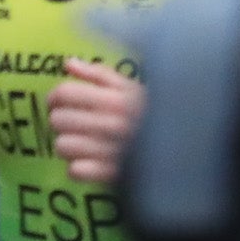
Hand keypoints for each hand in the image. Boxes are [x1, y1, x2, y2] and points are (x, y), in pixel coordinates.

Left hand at [45, 58, 145, 186]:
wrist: (183, 148)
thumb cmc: (152, 114)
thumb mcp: (131, 88)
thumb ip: (99, 74)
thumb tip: (69, 64)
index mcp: (115, 99)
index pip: (64, 94)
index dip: (55, 97)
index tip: (58, 102)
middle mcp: (111, 124)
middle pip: (58, 120)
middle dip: (63, 121)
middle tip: (74, 124)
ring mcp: (110, 151)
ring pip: (62, 146)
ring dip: (69, 145)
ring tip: (82, 144)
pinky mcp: (111, 175)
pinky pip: (75, 171)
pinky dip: (79, 169)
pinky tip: (90, 163)